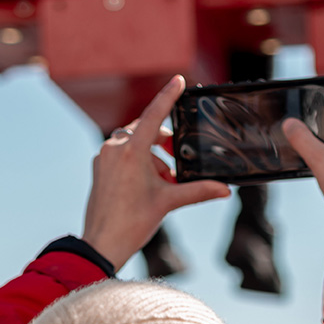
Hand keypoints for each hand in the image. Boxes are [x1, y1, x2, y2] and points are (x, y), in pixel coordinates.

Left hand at [82, 76, 230, 270]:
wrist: (101, 243)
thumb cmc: (133, 223)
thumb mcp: (168, 202)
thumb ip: (198, 191)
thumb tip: (225, 190)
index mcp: (132, 151)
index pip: (155, 114)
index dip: (169, 96)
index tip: (178, 80)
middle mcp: (114, 148)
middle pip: (145, 129)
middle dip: (164, 141)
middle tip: (178, 158)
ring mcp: (103, 157)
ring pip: (133, 142)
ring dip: (151, 154)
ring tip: (164, 180)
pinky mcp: (98, 167)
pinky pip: (121, 154)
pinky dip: (137, 161)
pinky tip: (147, 183)